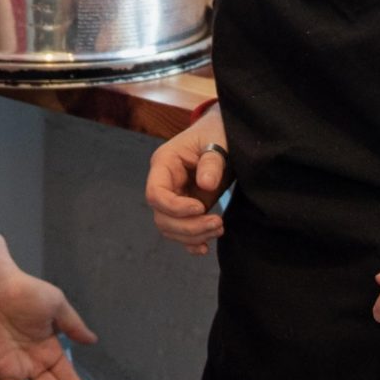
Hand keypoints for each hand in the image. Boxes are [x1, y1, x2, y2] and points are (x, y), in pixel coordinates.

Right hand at [144, 109, 228, 254]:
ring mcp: (174, 197)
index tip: (200, 207)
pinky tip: (205, 248)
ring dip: (193, 235)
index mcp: (164, 163)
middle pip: (161, 216)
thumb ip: (212, 162)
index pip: (155, 194)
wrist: (225, 133)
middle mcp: (164, 182)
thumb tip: (205, 184)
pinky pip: (180, 231)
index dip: (175, 207)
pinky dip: (190, 243)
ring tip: (219, 228)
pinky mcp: (186, 208)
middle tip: (218, 223)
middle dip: (188, 226)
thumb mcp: (218, 140)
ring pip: (170, 228)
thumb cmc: (218, 131)